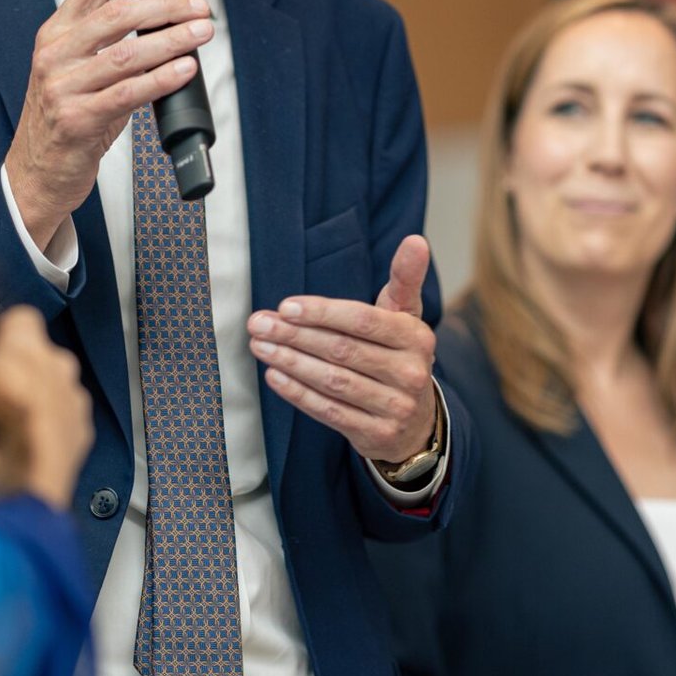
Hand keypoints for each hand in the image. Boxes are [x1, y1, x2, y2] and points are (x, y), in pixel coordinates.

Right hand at [0, 306, 92, 511]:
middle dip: (21, 368)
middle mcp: (59, 362)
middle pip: (39, 354)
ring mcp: (76, 396)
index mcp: (28, 344)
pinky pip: (66, 416)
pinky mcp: (84, 428)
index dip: (3, 336)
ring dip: (38, 398)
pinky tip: (28, 444)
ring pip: (55, 385)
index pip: (19, 319)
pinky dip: (51, 425)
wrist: (26, 486)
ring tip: (11, 425)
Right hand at [5, 0, 213, 250]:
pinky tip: (184, 69)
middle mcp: (55, 55)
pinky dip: (162, 78)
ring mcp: (63, 87)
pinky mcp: (77, 119)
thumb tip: (165, 22)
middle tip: (198, 9)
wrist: (37, 171)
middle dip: (166, 6)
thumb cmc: (65, 118)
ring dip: (172, 39)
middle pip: (117, 13)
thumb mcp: (76, 70)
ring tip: (200, 33)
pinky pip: (129, 93)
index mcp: (56, 33)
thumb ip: (109, 44)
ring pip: (127, 53)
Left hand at [246, 234, 438, 465]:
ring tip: (261, 346)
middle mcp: (410, 373)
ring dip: (290, 362)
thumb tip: (415, 240)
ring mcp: (395, 407)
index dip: (322, 312)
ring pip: (333, 381)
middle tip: (258, 323)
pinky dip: (298, 394)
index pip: (363, 321)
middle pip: (342, 350)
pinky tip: (275, 377)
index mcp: (415, 338)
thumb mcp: (406, 317)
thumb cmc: (398, 356)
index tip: (286, 306)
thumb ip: (405, 278)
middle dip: (295, 335)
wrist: (416, 422)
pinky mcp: (377, 435)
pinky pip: (330, 411)